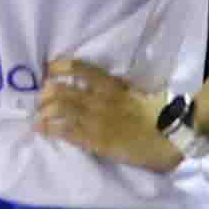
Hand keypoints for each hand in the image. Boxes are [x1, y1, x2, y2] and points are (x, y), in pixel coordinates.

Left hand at [31, 65, 186, 172]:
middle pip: (61, 91)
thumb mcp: (136, 93)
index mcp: (112, 86)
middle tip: (40, 99)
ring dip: (44, 112)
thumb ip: (117, 89)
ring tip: (39, 116)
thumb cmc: (157, 115)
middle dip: (45, 94)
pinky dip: (50, 129)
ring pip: (59, 111)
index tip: (48, 69)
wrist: (169, 137)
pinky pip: (66, 133)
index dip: (59, 68)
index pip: (79, 69)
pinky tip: (41, 129)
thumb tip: (99, 86)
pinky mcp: (95, 141)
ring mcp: (96, 121)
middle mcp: (99, 100)